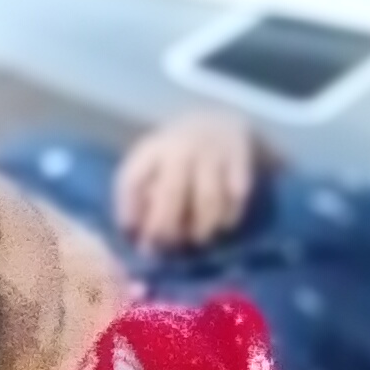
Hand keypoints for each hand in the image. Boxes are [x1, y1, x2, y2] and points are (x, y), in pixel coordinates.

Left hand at [113, 109, 259, 248]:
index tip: (132, 233)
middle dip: (167, 228)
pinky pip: (237, 196)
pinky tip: (224, 226)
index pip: (132, 179)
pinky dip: (230, 216)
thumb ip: (142, 198)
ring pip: (208, 198)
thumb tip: (137, 241)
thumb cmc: (180, 157)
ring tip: (198, 240)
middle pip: (171, 192)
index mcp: (152, 149)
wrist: (222, 122)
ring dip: (202, 227)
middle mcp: (180, 147)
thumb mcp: (154, 165)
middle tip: (168, 248)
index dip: (129, 210)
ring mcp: (212, 151)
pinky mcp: (240, 158)